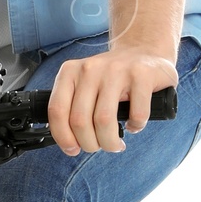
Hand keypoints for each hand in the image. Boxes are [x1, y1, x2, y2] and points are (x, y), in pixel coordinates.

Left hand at [46, 47, 176, 156]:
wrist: (143, 52)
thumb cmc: (111, 77)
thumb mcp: (84, 84)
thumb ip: (72, 107)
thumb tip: (69, 144)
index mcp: (70, 71)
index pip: (57, 110)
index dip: (63, 137)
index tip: (73, 149)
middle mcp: (91, 68)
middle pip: (80, 121)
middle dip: (89, 144)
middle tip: (99, 146)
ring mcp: (117, 70)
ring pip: (104, 121)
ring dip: (110, 142)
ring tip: (115, 144)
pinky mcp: (142, 75)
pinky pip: (136, 114)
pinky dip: (135, 127)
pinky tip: (133, 125)